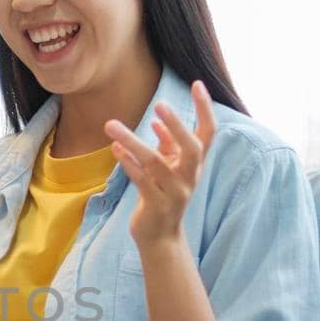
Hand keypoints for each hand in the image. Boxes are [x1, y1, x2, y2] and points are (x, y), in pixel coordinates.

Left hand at [104, 79, 217, 253]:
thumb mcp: (168, 168)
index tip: (197, 83)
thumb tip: (157, 122)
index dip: (205, 109)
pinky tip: (115, 149)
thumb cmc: (163, 195)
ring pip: (156, 164)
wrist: (160, 237)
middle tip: (159, 104)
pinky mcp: (157, 206)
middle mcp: (190, 178)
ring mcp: (175, 194)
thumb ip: (166, 146)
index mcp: (195, 165)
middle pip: (193, 149)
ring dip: (133, 142)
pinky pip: (141, 181)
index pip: (208, 133)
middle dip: (178, 126)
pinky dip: (128, 163)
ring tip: (111, 125)